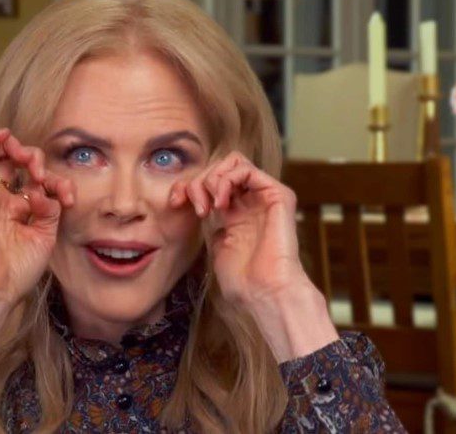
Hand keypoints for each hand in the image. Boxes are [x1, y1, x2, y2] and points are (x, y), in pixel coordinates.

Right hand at [0, 128, 74, 305]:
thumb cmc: (17, 270)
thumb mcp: (45, 236)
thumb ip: (50, 209)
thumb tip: (46, 191)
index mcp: (18, 210)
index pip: (37, 181)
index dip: (57, 182)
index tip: (69, 197)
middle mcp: (1, 199)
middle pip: (17, 163)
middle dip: (37, 160)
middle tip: (44, 176)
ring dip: (15, 147)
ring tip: (27, 158)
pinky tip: (5, 137)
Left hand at [170, 151, 310, 306]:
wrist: (263, 292)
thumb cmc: (242, 279)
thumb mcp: (216, 242)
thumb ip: (210, 217)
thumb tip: (199, 200)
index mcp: (236, 211)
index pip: (211, 181)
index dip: (188, 185)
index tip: (176, 202)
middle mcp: (251, 200)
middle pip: (220, 167)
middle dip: (199, 181)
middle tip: (197, 207)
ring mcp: (265, 196)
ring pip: (234, 162)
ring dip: (212, 179)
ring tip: (209, 206)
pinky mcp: (279, 195)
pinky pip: (247, 169)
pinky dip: (227, 179)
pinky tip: (221, 203)